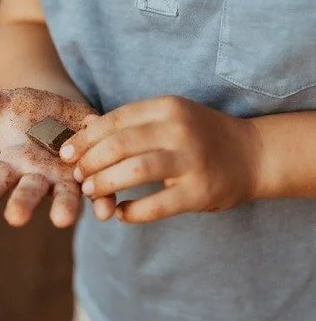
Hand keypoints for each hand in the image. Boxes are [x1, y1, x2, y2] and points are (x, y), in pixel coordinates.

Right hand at [0, 81, 97, 227]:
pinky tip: (107, 211)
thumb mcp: (5, 103)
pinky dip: (101, 203)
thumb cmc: (28, 113)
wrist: (64, 116)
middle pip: (26, 191)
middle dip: (22, 204)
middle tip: (16, 219)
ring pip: (64, 195)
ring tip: (63, 220)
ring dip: (64, 207)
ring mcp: (64, 178)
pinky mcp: (90, 176)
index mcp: (11, 162)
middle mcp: (36, 176)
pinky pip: (98, 192)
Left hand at [64, 96, 262, 223]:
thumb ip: (130, 123)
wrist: (255, 155)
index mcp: (168, 108)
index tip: (66, 155)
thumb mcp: (169, 118)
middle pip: (118, 145)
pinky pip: (154, 206)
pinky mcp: (198, 192)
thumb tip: (83, 128)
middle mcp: (179, 130)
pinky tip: (121, 213)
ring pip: (133, 172)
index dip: (84, 140)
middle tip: (78, 177)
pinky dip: (131, 212)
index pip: (113, 121)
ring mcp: (191, 161)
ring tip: (92, 192)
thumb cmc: (200, 136)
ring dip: (104, 184)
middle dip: (89, 163)